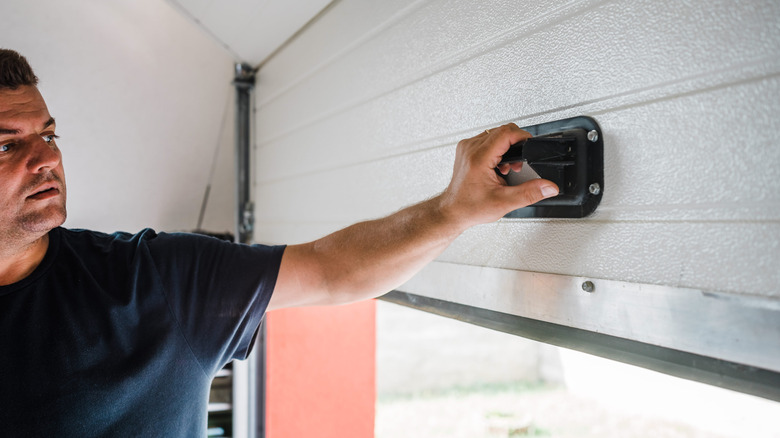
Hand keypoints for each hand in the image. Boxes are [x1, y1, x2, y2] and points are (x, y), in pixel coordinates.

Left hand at [439, 123, 558, 228]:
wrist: (452, 211)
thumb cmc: (470, 207)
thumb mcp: (504, 202)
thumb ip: (529, 193)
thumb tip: (548, 187)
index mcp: (479, 158)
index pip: (506, 133)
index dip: (523, 137)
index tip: (530, 146)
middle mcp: (471, 148)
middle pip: (502, 131)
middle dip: (516, 145)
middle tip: (517, 165)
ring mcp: (467, 147)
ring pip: (495, 134)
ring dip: (507, 147)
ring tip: (506, 168)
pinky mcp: (466, 149)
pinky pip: (487, 139)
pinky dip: (497, 149)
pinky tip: (497, 166)